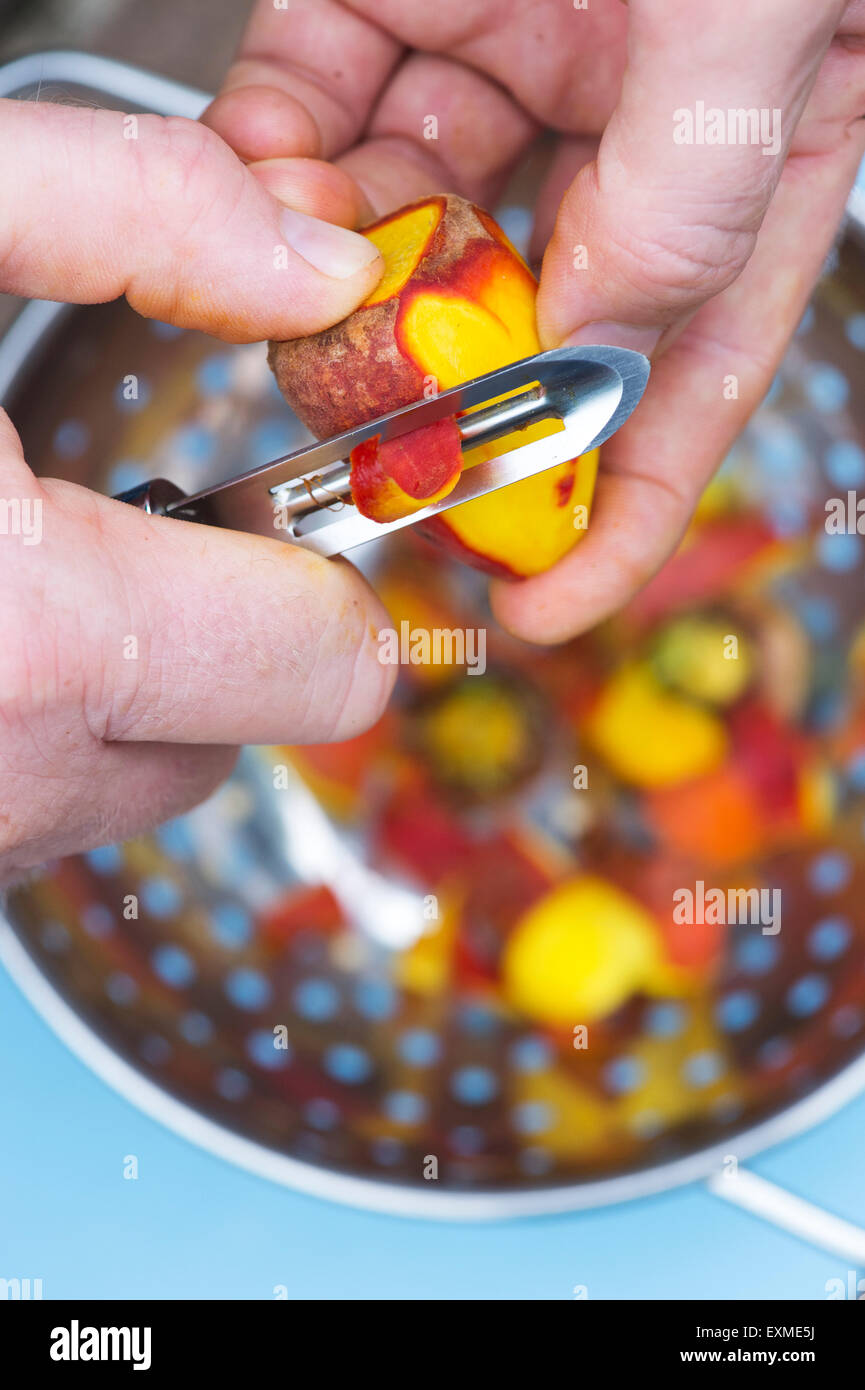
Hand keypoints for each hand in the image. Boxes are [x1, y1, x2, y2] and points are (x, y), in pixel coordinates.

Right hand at [0, 98, 391, 878]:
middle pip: (243, 731)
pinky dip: (24, 725)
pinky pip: (34, 806)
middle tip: (101, 525)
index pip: (330, 670)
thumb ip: (128, 214)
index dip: (320, 578)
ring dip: (113, 679)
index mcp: (33, 637)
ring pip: (135, 777)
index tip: (272, 517)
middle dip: (214, 630)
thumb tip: (310, 263)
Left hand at [206, 0, 864, 639]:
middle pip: (531, 318)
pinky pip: (324, 101)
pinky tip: (272, 190)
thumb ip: (697, 183)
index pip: (687, 375)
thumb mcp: (775, 15)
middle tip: (388, 446)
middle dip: (454, 393)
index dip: (622, 508)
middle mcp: (630, 124)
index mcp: (754, 152)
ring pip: (412, 226)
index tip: (550, 601)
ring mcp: (512, 56)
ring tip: (316, 309)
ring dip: (351, 286)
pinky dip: (287, 163)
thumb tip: (593, 333)